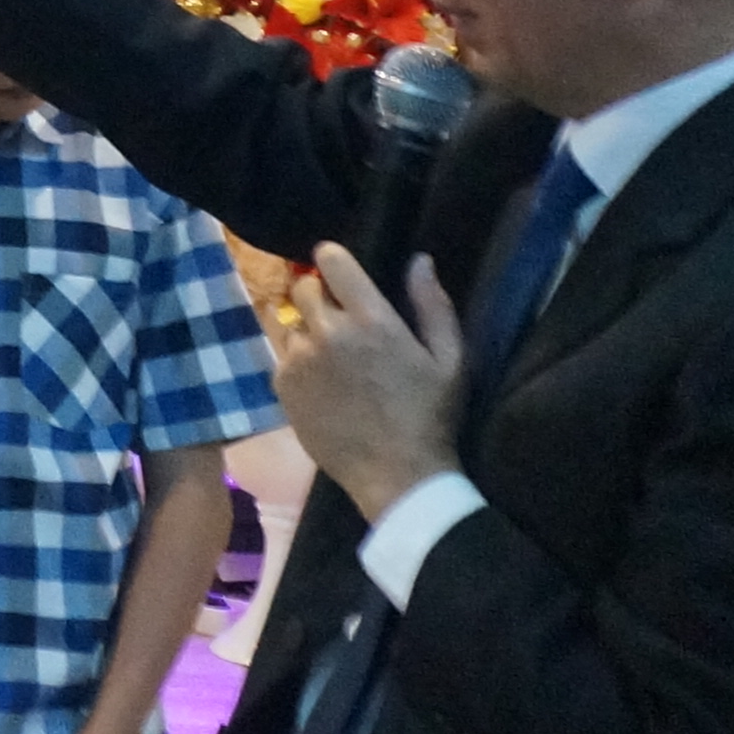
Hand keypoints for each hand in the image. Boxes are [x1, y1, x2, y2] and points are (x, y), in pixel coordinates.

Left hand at [273, 244, 467, 518]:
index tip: (340, 270)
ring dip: (308, 329)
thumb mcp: (450, 360)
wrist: (397, 474)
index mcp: (371, 319)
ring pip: (291, 321)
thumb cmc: (431, 416)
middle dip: (319, 293)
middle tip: (341, 317)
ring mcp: (300, 359)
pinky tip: (324, 382)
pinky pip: (283, 355)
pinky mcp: (282, 384)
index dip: (333, 260)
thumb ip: (433, 305)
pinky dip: (299, 360)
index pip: (331, 260)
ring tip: (334, 356)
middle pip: (303, 286)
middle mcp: (328, 332)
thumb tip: (419, 259)